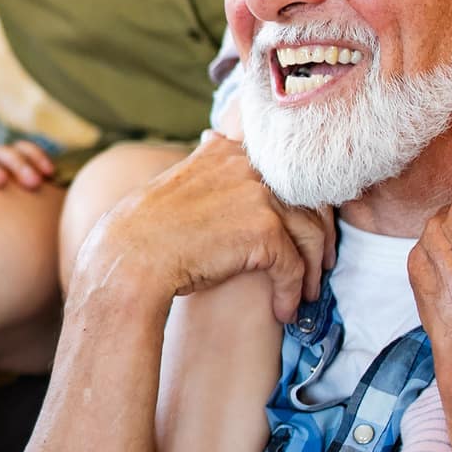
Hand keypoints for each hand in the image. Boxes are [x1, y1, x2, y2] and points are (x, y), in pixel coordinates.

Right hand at [86, 132, 334, 323]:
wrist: (131, 257)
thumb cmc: (148, 229)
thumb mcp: (181, 180)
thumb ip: (209, 165)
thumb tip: (215, 139)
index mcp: (230, 151)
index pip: (287, 172)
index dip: (303, 205)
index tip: (306, 232)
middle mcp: (249, 165)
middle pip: (308, 198)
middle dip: (320, 236)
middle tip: (321, 265)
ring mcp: (259, 195)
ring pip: (309, 233)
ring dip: (311, 269)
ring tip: (306, 295)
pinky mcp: (264, 230)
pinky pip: (293, 265)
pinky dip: (292, 292)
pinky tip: (284, 312)